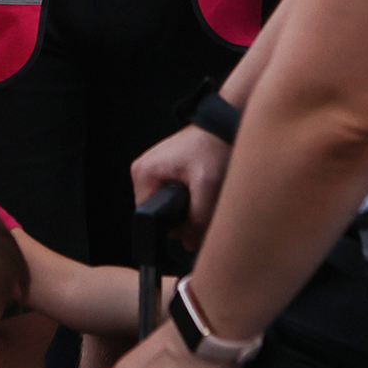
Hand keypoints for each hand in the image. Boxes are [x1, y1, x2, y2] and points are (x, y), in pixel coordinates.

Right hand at [132, 125, 228, 248]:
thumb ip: (198, 219)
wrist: (223, 123)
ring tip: (206, 191)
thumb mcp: (207, 185)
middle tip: (204, 201)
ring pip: (170, 206)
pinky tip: (204, 187)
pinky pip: (176, 195)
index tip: (193, 220)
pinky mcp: (169, 170)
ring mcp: (156, 170)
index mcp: (144, 173)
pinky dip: (192, 196)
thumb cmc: (213, 145)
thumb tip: (189, 243)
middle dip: (183, 216)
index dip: (173, 226)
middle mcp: (145, 171)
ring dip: (189, 206)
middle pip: (160, 213)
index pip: (150, 218)